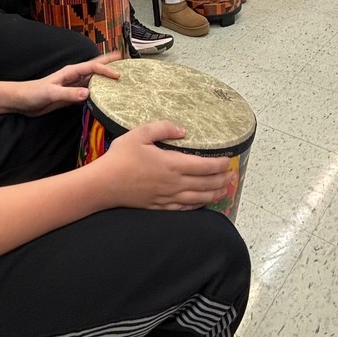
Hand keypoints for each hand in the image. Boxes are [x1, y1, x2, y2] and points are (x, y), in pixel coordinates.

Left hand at [14, 54, 121, 115]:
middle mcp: (74, 76)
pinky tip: (104, 94)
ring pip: (93, 79)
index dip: (106, 70)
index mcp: (70, 72)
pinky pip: (88, 91)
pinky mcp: (71, 95)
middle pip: (95, 68)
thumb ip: (69, 94)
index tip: (118, 76)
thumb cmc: (33, 93)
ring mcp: (73, 85)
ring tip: (119, 77)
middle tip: (124, 60)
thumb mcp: (51, 93)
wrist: (22, 101)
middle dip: (109, 63)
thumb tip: (88, 93)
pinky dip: (98, 91)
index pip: (93, 68)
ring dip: (105, 77)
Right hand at [96, 120, 231, 210]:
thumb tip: (182, 130)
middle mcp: (174, 183)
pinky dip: (197, 206)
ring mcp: (167, 197)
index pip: (204, 165)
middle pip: (205, 183)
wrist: (104, 185)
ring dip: (214, 194)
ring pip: (198, 198)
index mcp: (172, 164)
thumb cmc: (120, 158)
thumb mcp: (139, 134)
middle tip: (233, 176)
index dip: (219, 164)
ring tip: (225, 191)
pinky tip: (201, 204)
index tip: (229, 161)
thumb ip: (162, 128)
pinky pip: (184, 208)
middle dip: (222, 179)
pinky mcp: (159, 206)